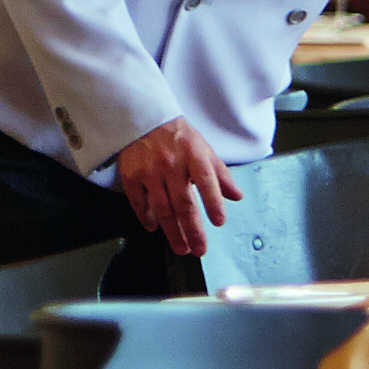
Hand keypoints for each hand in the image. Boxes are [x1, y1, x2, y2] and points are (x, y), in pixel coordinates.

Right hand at [112, 120, 236, 255]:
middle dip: (193, 230)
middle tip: (199, 249)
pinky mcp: (131, 175)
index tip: (219, 222)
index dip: (213, 202)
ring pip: (162, 208)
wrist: (144, 120)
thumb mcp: (204, 149)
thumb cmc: (178, 137)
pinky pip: (138, 202)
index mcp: (193, 154)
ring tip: (182, 247)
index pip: (206, 181)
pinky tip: (154, 228)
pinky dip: (146, 218)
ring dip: (172, 231)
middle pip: (183, 202)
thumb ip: (220, 174)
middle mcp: (171, 163)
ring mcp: (149, 170)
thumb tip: (237, 196)